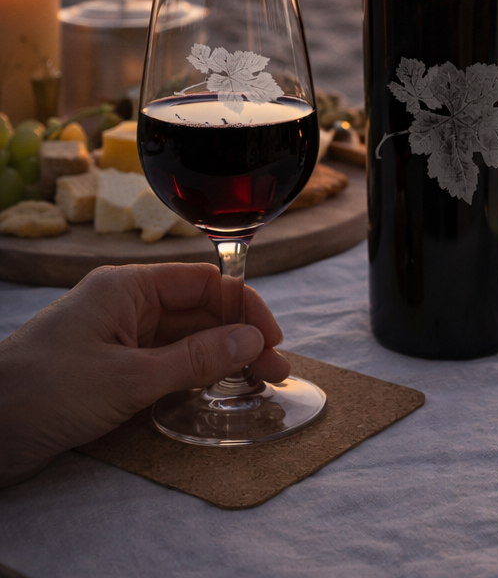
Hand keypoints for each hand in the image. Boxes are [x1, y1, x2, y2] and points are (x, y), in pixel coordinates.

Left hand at [0, 263, 289, 486]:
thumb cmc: (43, 393)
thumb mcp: (128, 378)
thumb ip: (194, 359)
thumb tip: (253, 340)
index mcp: (128, 287)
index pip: (203, 284)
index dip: (243, 308)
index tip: (273, 340)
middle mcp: (126, 306)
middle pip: (198, 313)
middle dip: (239, 338)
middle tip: (274, 373)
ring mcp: (117, 338)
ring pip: (184, 340)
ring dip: (221, 359)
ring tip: (256, 384)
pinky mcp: (109, 370)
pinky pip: (164, 364)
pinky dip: (193, 375)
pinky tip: (216, 389)